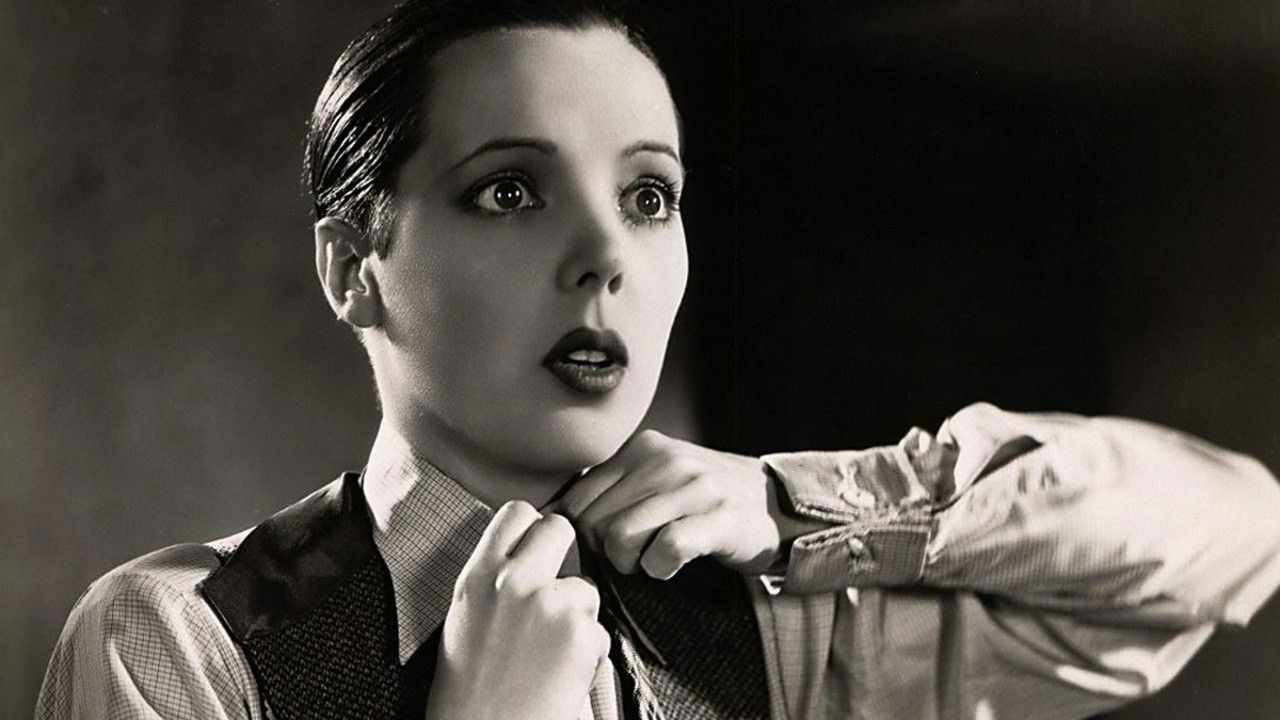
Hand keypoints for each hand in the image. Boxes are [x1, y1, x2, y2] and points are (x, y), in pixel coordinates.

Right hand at [425, 501, 609, 719]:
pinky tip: (562, 675)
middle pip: (559, 528)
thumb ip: (493, 580)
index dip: (531, 528)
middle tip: (557, 588)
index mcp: (478, 575)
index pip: (515, 512)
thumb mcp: (465, 619)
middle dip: (565, 554)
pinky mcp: (580, 631)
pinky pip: (598, 631)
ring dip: (578, 616)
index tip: (535, 545)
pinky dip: (589, 653)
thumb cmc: (469, 693)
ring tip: (550, 654)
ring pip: (585, 588)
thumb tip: (521, 557)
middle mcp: (513, 579)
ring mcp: (550, 602)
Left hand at [557, 430, 817, 578]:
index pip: (577, 498)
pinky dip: (661, 567)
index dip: (581, 534)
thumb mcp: (656, 480)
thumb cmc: (704, 499)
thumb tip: (544, 517)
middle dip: (604, 552)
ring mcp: (694, 487)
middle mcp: (664, 460)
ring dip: (632, 563)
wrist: (776, 503)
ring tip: (652, 561)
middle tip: (633, 558)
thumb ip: (610, 492)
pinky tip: (672, 566)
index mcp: (641, 449)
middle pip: (594, 522)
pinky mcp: (719, 518)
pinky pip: (667, 549)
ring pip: (622, 536)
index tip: (602, 548)